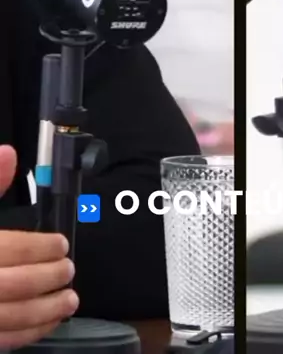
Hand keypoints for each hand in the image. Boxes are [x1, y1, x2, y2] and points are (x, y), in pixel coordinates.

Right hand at [0, 145, 78, 349]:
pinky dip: (26, 335)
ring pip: (9, 319)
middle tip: (68, 270)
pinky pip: (2, 341)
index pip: (10, 248)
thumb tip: (9, 154)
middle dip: (46, 278)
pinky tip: (46, 324)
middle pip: (13, 285)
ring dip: (44, 312)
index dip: (40, 248)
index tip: (61, 244)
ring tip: (69, 300)